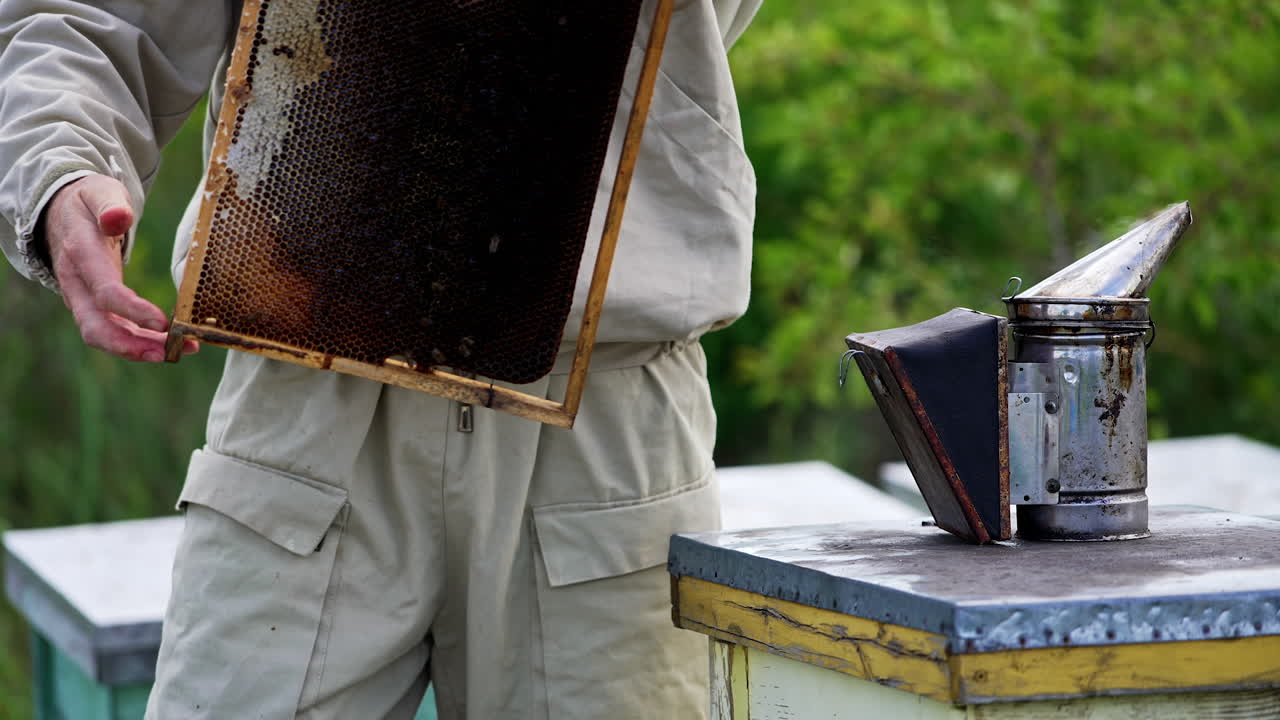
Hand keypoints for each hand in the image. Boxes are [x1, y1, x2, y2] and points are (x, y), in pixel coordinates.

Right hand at [42, 174, 196, 361]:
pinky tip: (172, 343)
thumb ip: (110, 205)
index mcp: (81, 254)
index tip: (164, 322)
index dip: (133, 310)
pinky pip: (115, 330)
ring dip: (141, 348)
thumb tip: (120, 218)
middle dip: (131, 345)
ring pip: (105, 334)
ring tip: (182, 351)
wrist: (62, 210)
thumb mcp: (100, 192)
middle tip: (168, 353)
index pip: (104, 291)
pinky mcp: (95, 305)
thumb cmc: (89, 201)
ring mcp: (82, 298)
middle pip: (96, 327)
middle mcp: (77, 283)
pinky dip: (141, 340)